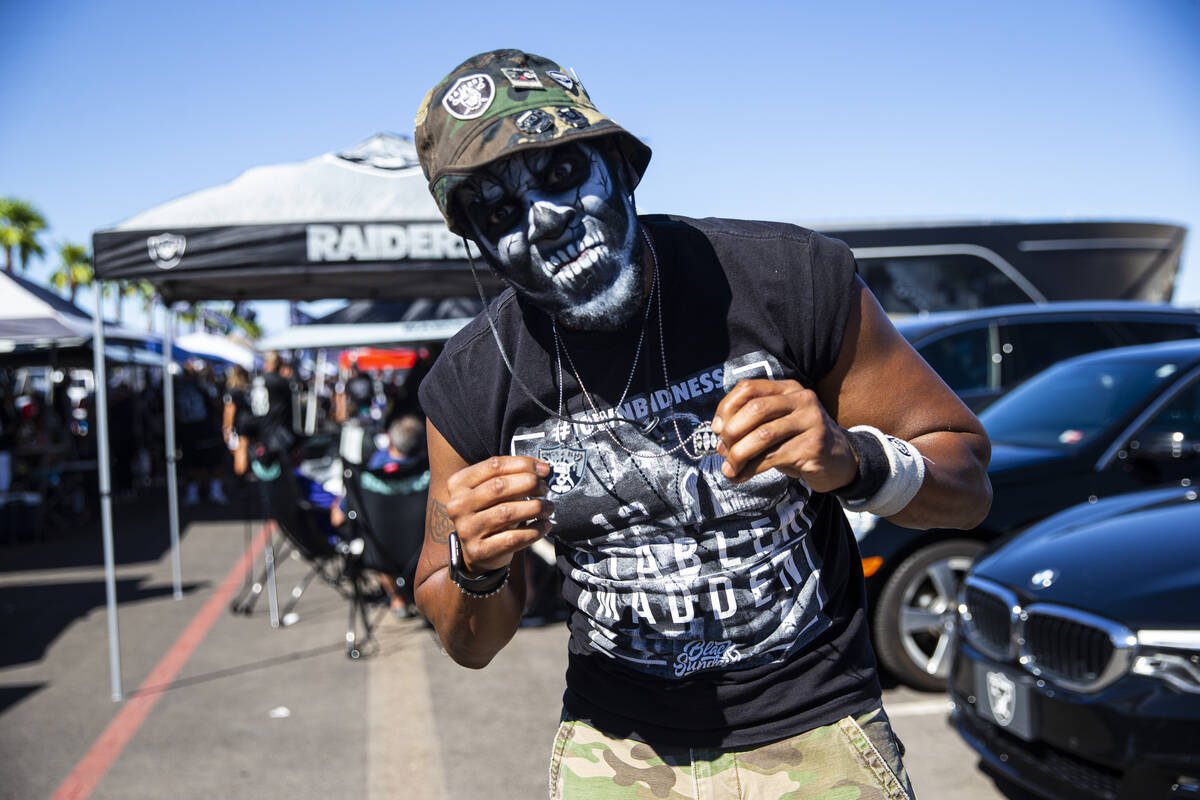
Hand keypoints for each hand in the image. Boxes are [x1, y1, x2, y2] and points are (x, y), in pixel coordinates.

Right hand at [443, 456, 554, 573]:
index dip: (523, 464)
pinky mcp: (478, 551)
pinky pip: (512, 538)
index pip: (494, 466)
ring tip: (548, 507)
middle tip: (545, 489)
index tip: (544, 469)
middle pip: (499, 487)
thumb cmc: (490, 512)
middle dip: (529, 484)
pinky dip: (534, 530)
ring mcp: (466, 529)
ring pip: (507, 512)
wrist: (478, 550)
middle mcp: (457, 505)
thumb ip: (510, 476)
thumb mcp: (492, 492)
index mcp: (459, 483)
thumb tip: (542, 470)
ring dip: (535, 507)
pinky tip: (544, 525)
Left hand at [711, 379, 856, 491]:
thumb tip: (719, 439)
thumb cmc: (798, 442)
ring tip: (729, 469)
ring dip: (739, 454)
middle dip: (731, 432)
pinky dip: (751, 469)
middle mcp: (801, 399)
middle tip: (722, 451)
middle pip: (755, 408)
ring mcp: (811, 421)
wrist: (839, 461)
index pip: (749, 388)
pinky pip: (773, 457)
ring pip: (763, 434)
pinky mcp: (813, 446)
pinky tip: (741, 477)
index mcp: (788, 389)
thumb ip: (751, 426)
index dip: (726, 407)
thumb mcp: (776, 425)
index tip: (716, 429)